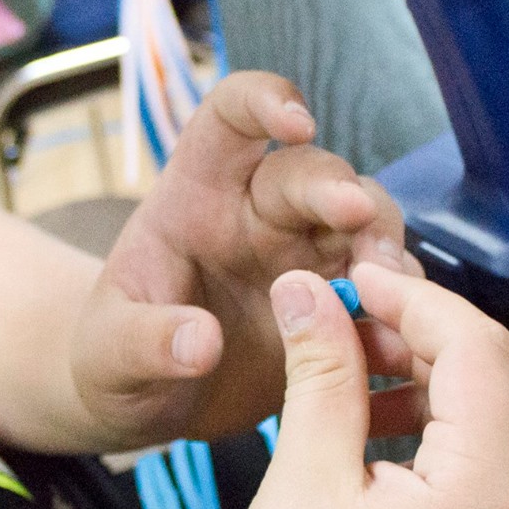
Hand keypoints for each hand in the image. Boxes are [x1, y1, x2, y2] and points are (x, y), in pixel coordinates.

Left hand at [69, 72, 407, 444]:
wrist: (150, 408)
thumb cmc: (114, 358)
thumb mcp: (108, 352)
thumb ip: (146, 341)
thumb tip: (200, 343)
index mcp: (198, 192)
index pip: (231, 116)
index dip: (265, 101)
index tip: (296, 122)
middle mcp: (259, 211)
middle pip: (313, 172)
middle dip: (341, 188)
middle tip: (358, 218)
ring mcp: (305, 256)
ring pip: (365, 220)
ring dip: (382, 243)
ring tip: (387, 283)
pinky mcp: (338, 306)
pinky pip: (382, 292)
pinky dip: (399, 306)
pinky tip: (400, 333)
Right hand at [201, 262, 508, 508]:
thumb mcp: (302, 482)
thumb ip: (322, 373)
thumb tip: (309, 289)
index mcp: (492, 492)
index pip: (478, 348)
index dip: (415, 297)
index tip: (351, 277)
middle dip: (438, 334)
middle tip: (355, 321)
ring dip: (443, 383)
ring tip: (352, 380)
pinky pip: (503, 479)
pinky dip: (450, 438)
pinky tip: (374, 443)